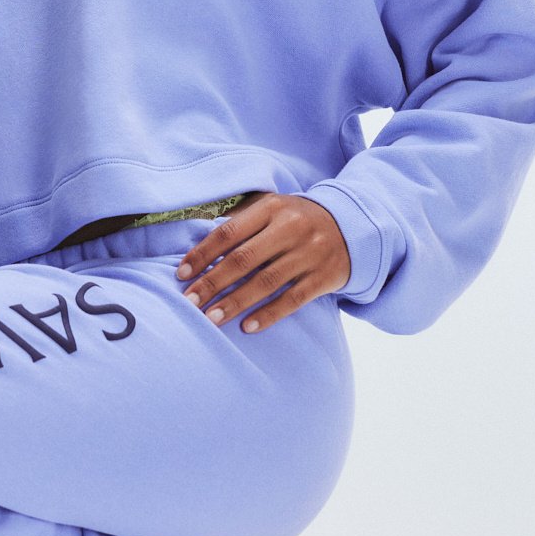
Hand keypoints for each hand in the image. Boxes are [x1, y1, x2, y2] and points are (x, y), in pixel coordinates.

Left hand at [176, 193, 349, 333]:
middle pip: (243, 259)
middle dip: (212, 283)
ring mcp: (309, 253)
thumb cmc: (297, 221)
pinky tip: (247, 327)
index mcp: (272, 208)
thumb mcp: (272, 210)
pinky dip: (269, 314)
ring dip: (235, 302)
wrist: (353, 227)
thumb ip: (240, 223)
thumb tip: (196, 245)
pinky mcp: (324, 277)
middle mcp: (291, 228)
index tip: (181, 275)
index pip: (228, 232)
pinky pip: (293, 299)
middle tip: (189, 302)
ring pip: (266, 282)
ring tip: (211, 318)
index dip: (202, 254)